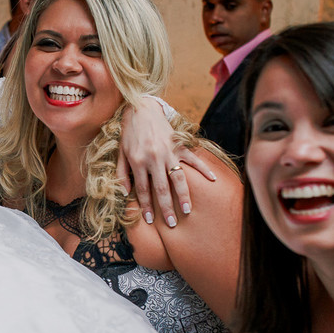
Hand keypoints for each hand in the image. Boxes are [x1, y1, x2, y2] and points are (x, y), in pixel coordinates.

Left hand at [118, 100, 216, 227]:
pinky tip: (213, 179)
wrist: (142, 109)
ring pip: (178, 178)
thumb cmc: (129, 133)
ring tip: (188, 210)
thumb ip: (121, 174)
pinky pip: (193, 158)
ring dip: (184, 195)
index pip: (143, 190)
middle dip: (166, 208)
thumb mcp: (120, 153)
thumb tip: (126, 193)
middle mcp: (155, 158)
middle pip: (162, 189)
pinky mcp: (180, 145)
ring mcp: (169, 152)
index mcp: (138, 161)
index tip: (150, 220)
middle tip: (172, 224)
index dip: (146, 206)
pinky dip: (204, 168)